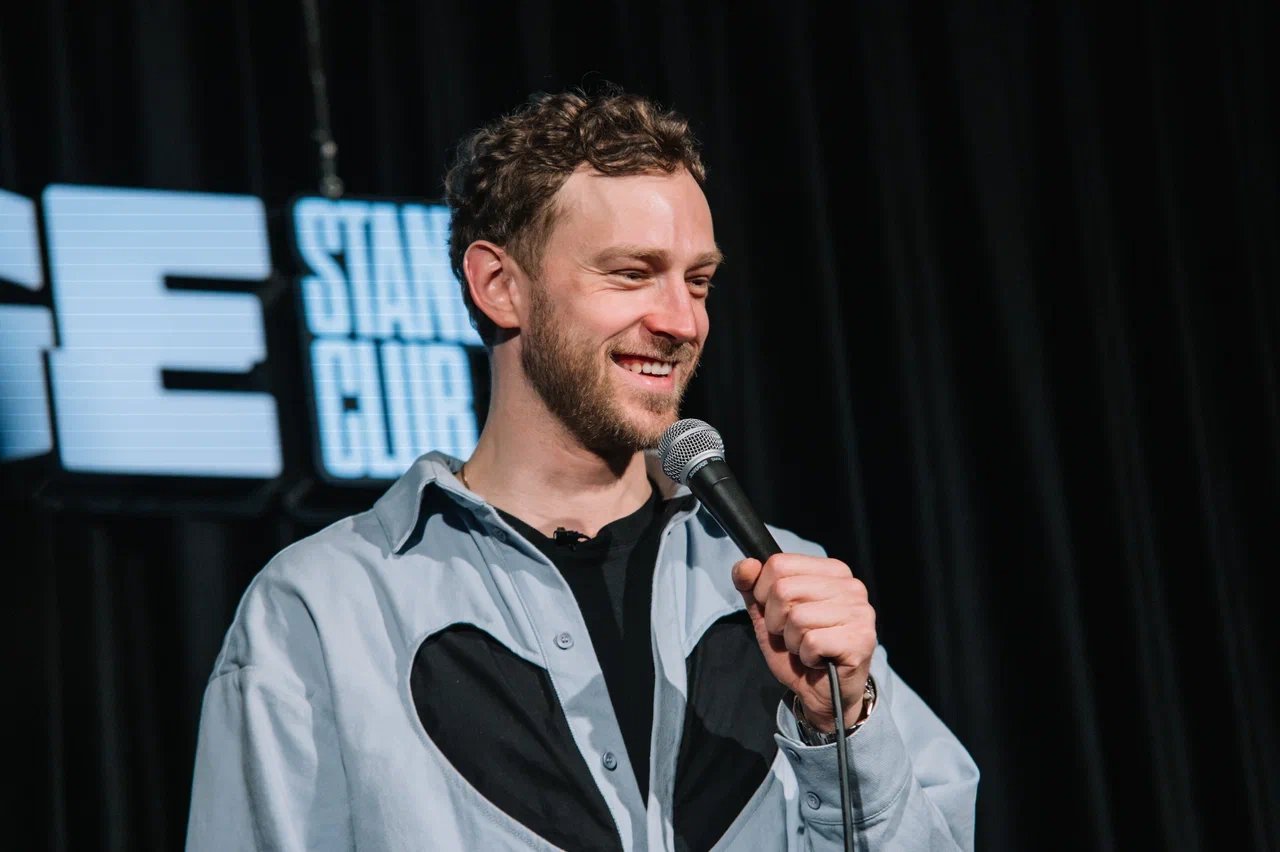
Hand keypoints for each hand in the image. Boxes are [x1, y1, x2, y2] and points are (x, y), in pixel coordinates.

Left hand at [732, 553, 876, 732]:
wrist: (821, 691)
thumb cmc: (798, 649)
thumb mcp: (768, 615)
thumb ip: (752, 587)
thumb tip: (746, 565)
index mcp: (830, 571)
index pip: (779, 564)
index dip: (764, 594)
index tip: (778, 614)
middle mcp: (851, 586)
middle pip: (784, 590)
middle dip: (776, 621)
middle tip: (793, 636)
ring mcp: (860, 612)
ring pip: (797, 618)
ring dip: (792, 641)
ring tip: (807, 647)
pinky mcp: (861, 639)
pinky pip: (812, 642)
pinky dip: (807, 656)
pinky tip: (819, 659)